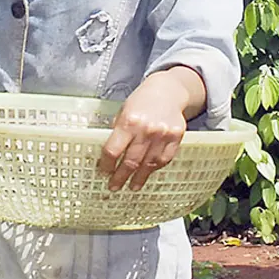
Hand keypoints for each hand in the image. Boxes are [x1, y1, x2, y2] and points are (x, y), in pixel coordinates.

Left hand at [96, 67, 205, 191]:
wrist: (168, 91)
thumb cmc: (142, 100)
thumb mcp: (123, 111)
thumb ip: (118, 131)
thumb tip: (109, 154)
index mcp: (128, 122)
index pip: (113, 150)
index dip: (106, 165)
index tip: (103, 172)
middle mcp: (146, 130)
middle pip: (130, 162)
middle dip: (120, 177)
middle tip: (114, 187)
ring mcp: (163, 136)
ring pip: (148, 165)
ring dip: (139, 178)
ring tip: (132, 187)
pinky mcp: (176, 138)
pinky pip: (164, 160)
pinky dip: (154, 169)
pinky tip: (147, 174)